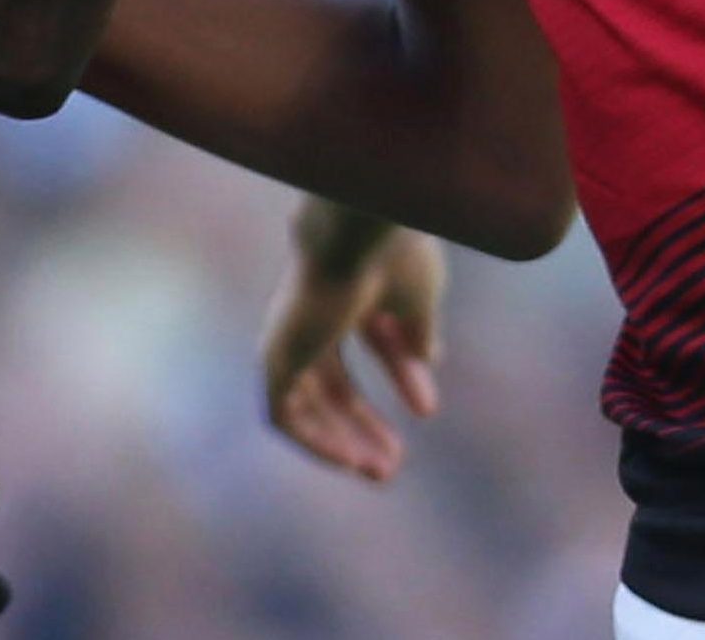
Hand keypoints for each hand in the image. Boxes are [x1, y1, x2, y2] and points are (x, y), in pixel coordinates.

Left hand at [261, 207, 446, 482]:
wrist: (356, 232)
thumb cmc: (393, 255)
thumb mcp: (419, 299)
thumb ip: (418, 330)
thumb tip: (430, 359)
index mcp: (350, 288)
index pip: (374, 341)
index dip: (402, 375)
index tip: (427, 409)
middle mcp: (313, 311)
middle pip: (334, 382)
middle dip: (362, 423)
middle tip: (392, 464)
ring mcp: (290, 334)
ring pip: (307, 403)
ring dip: (342, 440)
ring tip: (378, 472)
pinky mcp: (275, 356)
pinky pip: (283, 415)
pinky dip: (314, 440)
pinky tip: (349, 461)